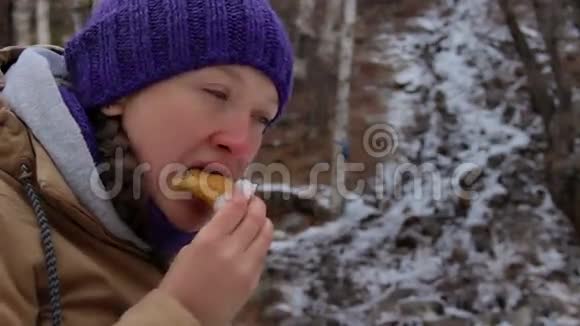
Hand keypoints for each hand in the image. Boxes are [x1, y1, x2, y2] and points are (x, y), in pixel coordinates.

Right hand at [158, 186, 273, 325]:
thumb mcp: (190, 248)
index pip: (235, 208)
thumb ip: (212, 230)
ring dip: (263, 221)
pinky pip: (263, 253)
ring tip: (258, 217)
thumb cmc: (180, 280)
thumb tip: (228, 212)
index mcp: (209, 240)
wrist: (185, 316)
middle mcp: (232, 250)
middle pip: (255, 218)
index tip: (243, 188)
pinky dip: (260, 241)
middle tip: (254, 199)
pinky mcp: (254, 279)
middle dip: (256, 204)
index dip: (241, 195)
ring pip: (266, 234)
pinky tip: (254, 239)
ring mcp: (246, 266)